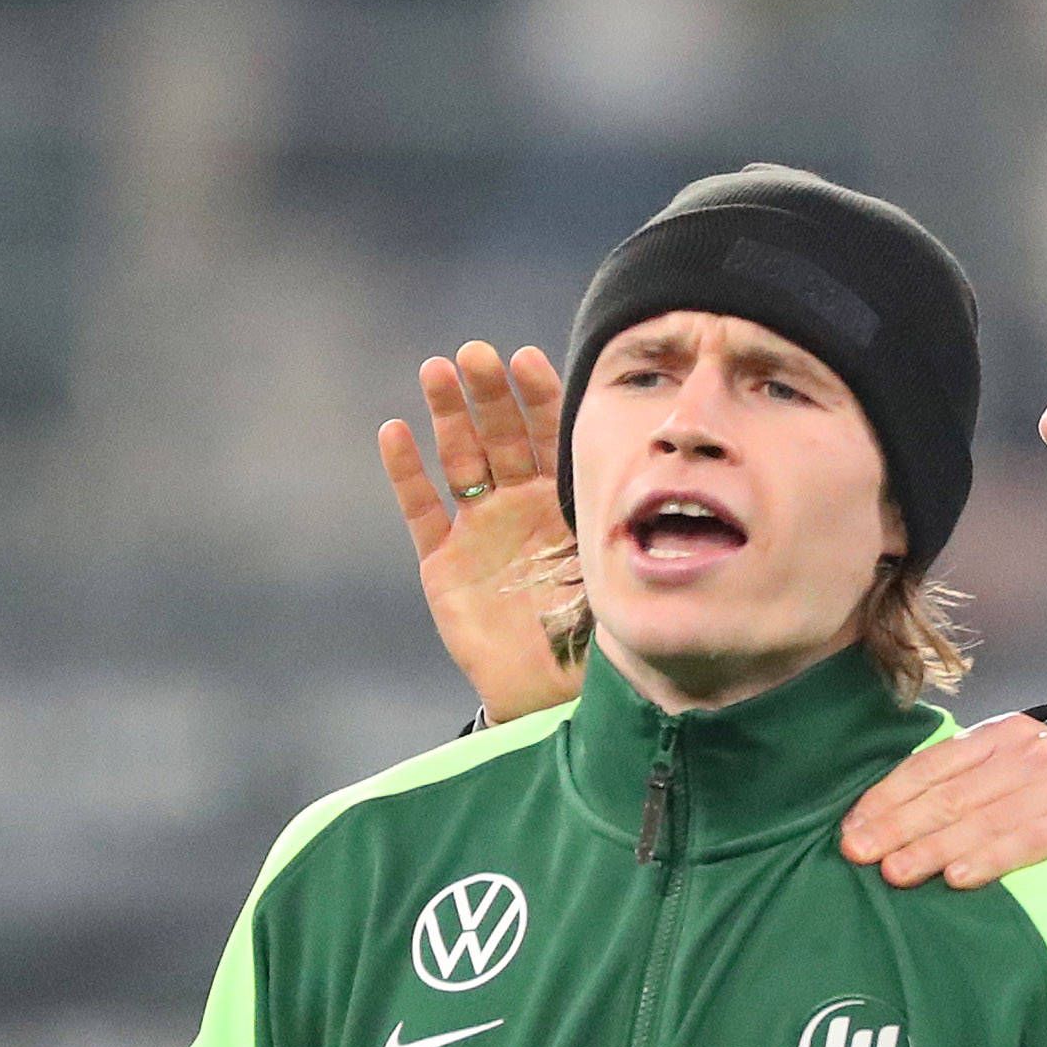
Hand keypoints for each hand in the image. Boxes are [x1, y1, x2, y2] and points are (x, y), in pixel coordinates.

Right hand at [378, 341, 584, 722]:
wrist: (554, 692)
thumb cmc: (594, 632)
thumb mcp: (610, 565)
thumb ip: (613, 518)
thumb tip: (652, 460)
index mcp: (564, 499)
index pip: (549, 433)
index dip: (538, 395)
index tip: (528, 358)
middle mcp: (519, 505)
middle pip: (501, 434)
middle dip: (489, 393)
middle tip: (476, 354)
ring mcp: (479, 530)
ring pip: (460, 458)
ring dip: (448, 415)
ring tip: (436, 370)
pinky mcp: (442, 562)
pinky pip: (421, 508)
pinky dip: (406, 471)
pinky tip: (395, 431)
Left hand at [840, 714, 1046, 889]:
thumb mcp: (1023, 784)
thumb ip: (971, 792)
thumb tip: (892, 827)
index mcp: (1004, 736)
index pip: (932, 766)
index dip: (886, 800)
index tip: (847, 833)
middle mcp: (1032, 748)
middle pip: (951, 792)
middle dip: (897, 825)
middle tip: (855, 856)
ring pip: (985, 815)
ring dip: (934, 846)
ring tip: (895, 874)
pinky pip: (1034, 838)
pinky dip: (994, 858)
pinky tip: (959, 879)